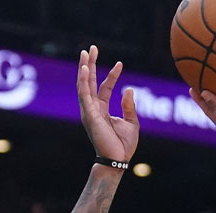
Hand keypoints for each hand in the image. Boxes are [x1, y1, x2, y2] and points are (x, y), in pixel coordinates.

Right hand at [77, 45, 137, 162]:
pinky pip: (84, 94)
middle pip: (89, 82)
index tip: (120, 63)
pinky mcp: (89, 114)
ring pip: (84, 85)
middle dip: (90, 64)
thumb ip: (129, 106)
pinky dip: (83, 80)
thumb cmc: (124, 146)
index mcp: (102, 110)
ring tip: (86, 52)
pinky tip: (84, 68)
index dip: (112, 75)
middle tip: (91, 48)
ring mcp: (89, 111)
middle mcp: (93, 108)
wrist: (118, 160)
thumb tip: (129, 89)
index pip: (105, 88)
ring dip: (84, 68)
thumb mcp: (132, 123)